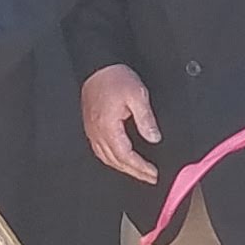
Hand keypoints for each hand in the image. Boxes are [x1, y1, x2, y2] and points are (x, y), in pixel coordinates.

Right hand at [82, 64, 162, 182]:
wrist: (98, 66)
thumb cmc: (114, 77)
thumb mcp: (137, 95)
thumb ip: (146, 119)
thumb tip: (153, 138)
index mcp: (108, 127)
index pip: (126, 156)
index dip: (141, 167)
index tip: (153, 174)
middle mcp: (98, 132)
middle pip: (116, 162)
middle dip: (134, 172)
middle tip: (149, 178)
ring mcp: (92, 131)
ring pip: (107, 158)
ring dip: (123, 168)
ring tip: (138, 172)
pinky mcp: (91, 126)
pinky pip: (100, 150)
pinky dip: (112, 159)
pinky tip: (120, 159)